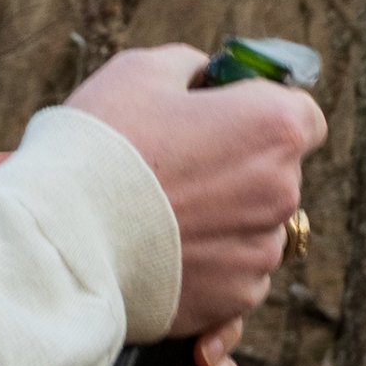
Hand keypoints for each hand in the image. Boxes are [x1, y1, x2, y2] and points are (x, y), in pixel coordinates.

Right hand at [68, 42, 324, 333]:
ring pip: (252, 228)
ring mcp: (261, 251)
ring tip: (157, 215)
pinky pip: (231, 273)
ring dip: (221, 220)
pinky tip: (157, 252)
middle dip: (237, 168)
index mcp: (274, 128)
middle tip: (174, 166)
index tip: (223, 119)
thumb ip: (190, 68)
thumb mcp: (141, 71)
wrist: (62, 237)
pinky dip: (204, 265)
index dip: (262, 114)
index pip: (303, 116)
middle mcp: (284, 192)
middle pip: (276, 174)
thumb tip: (204, 77)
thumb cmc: (102, 143)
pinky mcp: (235, 298)